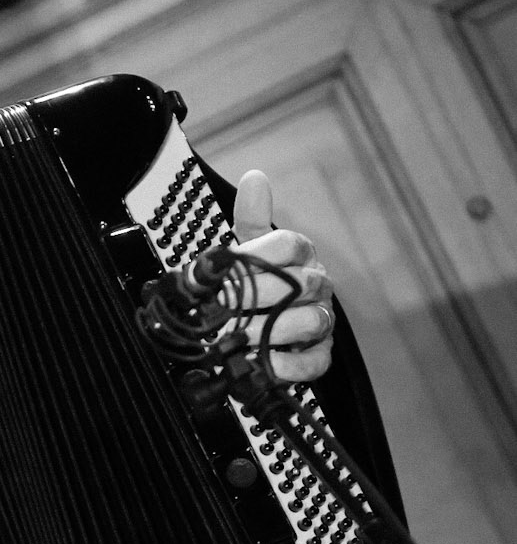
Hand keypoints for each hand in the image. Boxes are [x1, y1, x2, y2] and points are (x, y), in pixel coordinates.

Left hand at [230, 171, 335, 382]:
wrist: (270, 326)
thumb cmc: (262, 284)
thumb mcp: (252, 250)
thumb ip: (252, 220)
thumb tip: (255, 178)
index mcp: (300, 257)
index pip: (290, 245)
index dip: (260, 253)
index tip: (229, 265)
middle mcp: (316, 286)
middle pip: (298, 285)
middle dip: (258, 296)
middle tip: (222, 307)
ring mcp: (321, 321)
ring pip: (309, 322)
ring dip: (272, 331)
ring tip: (237, 338)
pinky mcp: (320, 355)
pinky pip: (314, 362)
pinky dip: (288, 366)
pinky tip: (263, 365)